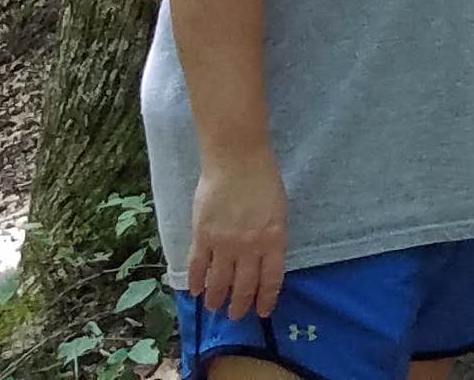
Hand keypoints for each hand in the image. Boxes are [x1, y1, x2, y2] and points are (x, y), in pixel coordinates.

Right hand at [186, 147, 291, 321]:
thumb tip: (263, 260)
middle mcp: (250, 247)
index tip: (262, 311)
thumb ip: (271, 237)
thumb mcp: (278, 210)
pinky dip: (195, 281)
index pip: (271, 279)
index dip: (265, 299)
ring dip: (216, 298)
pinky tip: (194, 290)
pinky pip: (197, 266)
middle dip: (240, 305)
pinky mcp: (202, 235)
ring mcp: (224, 243)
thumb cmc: (263, 178)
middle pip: (244, 286)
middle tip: (235, 315)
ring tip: (213, 307)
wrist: (236, 157)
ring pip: (219, 282)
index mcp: (274, 239)